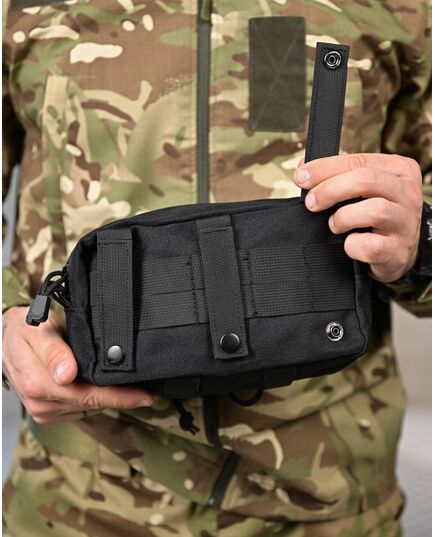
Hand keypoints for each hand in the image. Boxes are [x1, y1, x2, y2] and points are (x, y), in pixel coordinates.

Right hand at [2, 306, 152, 423]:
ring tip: (126, 384)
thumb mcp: (38, 331)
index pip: (89, 395)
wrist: (9, 339)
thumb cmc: (27, 330)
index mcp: (40, 385)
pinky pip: (80, 409)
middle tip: (148, 393)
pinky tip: (103, 386)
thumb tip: (66, 374)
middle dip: (121, 399)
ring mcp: (44, 411)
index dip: (120, 397)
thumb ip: (53, 352)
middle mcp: (42, 403)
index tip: (145, 396)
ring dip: (107, 398)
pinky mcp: (49, 413)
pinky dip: (94, 399)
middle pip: (93, 404)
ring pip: (88, 408)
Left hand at [294, 153, 422, 282]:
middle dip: (330, 190)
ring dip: (343, 218)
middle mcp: (408, 193)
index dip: (324, 168)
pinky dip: (352, 245)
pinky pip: (371, 246)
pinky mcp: (398, 250)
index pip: (358, 161)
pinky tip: (349, 243)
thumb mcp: (364, 189)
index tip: (301, 177)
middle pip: (366, 180)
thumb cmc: (375, 215)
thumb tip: (303, 170)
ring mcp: (406, 223)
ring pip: (374, 211)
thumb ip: (338, 175)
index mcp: (399, 169)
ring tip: (334, 224)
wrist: (398, 251)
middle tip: (311, 202)